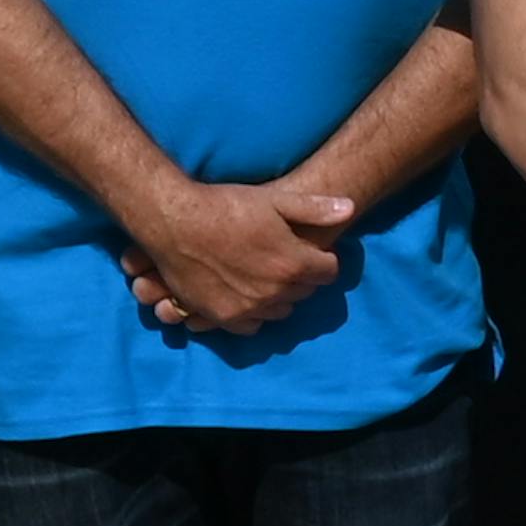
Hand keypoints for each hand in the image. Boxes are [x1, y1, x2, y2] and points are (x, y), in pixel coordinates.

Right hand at [122, 177, 358, 342]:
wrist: (175, 222)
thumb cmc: (225, 206)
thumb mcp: (274, 200)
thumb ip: (314, 208)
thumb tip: (350, 208)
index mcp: (293, 264)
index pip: (329, 272)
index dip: (322, 258)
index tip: (310, 248)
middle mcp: (275, 293)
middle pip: (305, 292)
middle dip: (301, 276)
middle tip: (285, 257)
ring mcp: (249, 309)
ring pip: (280, 311)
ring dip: (278, 296)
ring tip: (264, 274)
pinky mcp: (223, 318)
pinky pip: (251, 326)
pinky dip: (253, 312)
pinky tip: (245, 293)